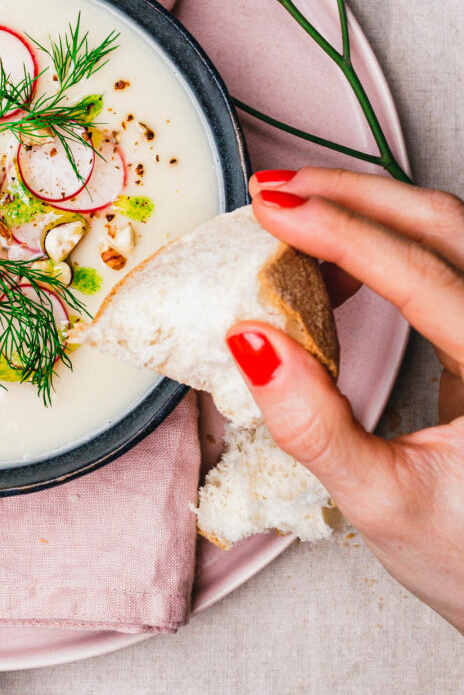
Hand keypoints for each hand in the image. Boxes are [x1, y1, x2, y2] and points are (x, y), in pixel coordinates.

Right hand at [225, 167, 463, 634]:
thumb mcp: (382, 503)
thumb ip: (313, 425)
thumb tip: (249, 342)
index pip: (420, 272)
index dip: (338, 231)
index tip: (270, 210)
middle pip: (443, 224)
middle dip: (351, 195)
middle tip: (272, 192)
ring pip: (446, 232)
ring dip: (367, 211)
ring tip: (293, 218)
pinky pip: (441, 263)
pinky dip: (383, 245)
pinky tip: (334, 265)